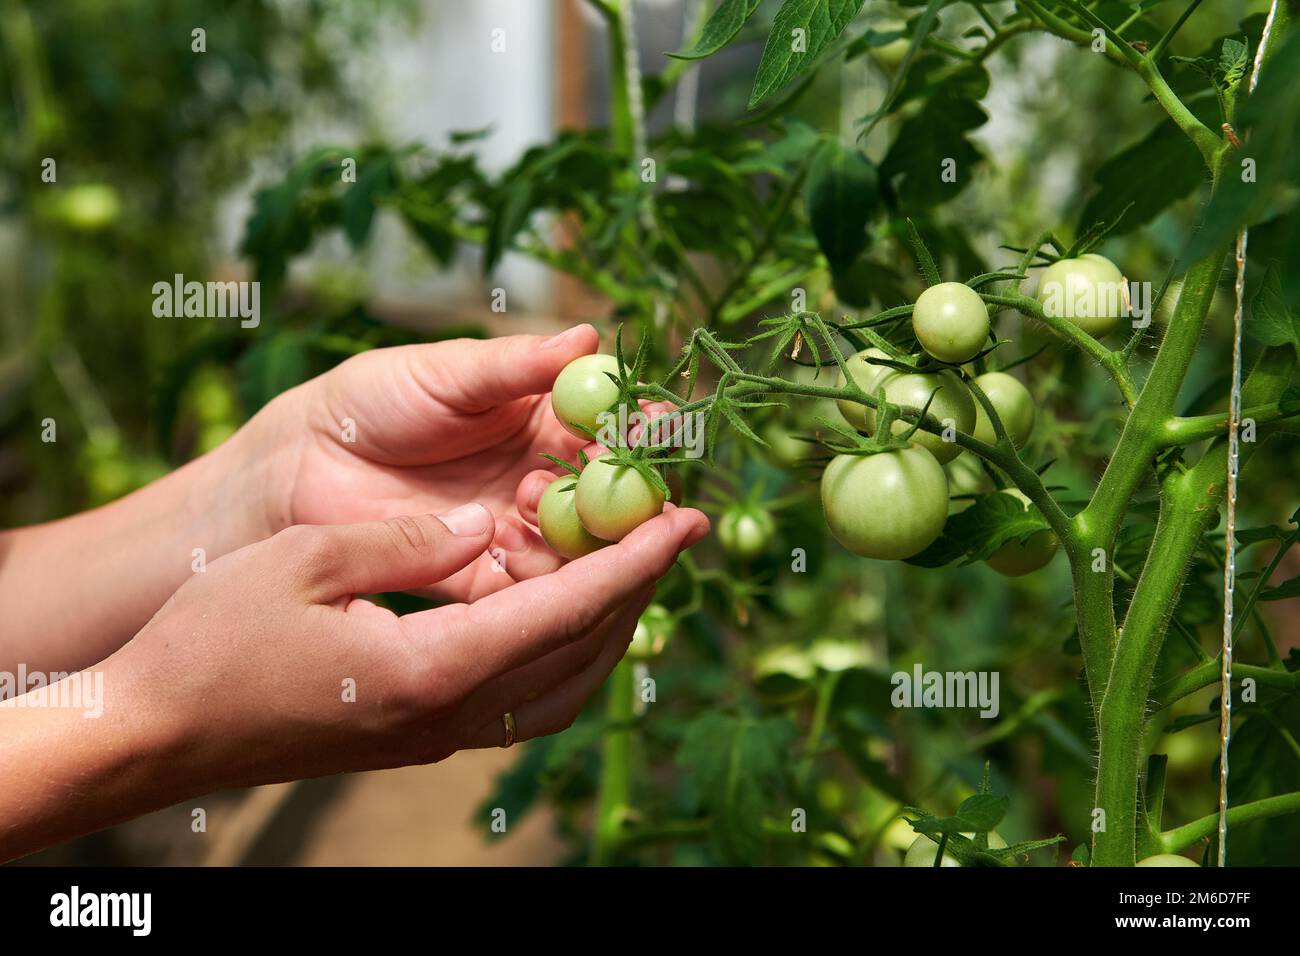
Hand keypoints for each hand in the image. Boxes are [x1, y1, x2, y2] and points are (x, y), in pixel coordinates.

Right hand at [107, 503, 707, 789]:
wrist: (155, 733)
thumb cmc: (212, 641)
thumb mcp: (307, 561)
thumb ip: (410, 543)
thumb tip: (479, 524)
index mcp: (432, 669)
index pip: (566, 611)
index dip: (633, 562)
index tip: (683, 520)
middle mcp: (448, 715)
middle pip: (581, 657)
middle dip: (638, 593)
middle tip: (672, 533)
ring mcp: (434, 736)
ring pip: (560, 692)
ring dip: (606, 631)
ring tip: (629, 569)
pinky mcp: (415, 736)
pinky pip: (520, 702)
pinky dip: (559, 654)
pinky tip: (556, 611)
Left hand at [239, 325, 605, 601]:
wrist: (303, 464)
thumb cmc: (372, 400)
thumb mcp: (448, 371)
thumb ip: (518, 365)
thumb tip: (589, 336)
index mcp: (547, 419)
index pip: (615, 427)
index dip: (639, 428)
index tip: (649, 426)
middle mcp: (547, 478)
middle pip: (616, 494)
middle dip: (626, 490)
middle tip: (619, 481)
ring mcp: (522, 531)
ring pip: (587, 545)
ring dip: (583, 529)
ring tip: (534, 495)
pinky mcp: (490, 579)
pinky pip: (536, 588)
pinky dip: (543, 572)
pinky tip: (514, 540)